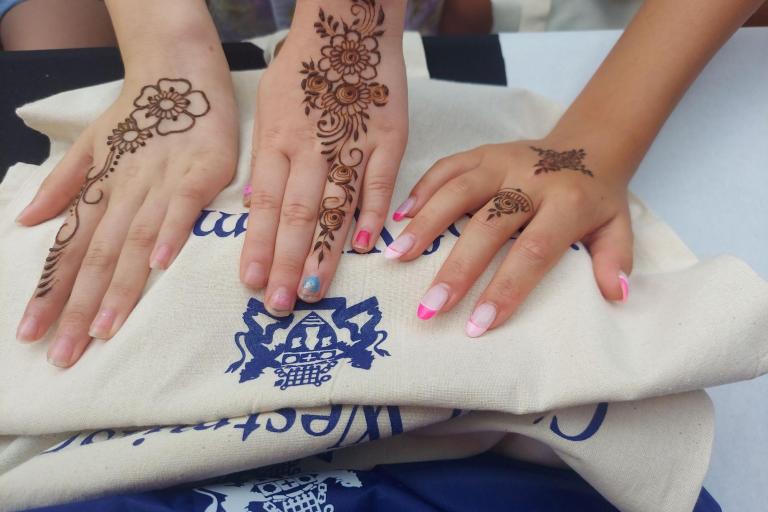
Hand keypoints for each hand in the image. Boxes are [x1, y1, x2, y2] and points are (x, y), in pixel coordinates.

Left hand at [15, 68, 237, 365]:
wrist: (179, 71)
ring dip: (118, 287)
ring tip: (102, 331)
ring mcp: (160, 182)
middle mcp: (123, 191)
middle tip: (62, 354)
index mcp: (99, 189)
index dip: (49, 291)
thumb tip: (25, 222)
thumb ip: (62, 184)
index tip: (30, 333)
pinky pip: (181, 207)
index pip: (68, 248)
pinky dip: (170, 234)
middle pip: (96, 256)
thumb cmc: (139, 115)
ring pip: (133, 240)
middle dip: (76, 307)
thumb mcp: (92, 146)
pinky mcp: (199, 172)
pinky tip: (159, 266)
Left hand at [241, 0, 407, 315]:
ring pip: (335, 204)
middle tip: (277, 304)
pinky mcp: (388, 136)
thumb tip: (256, 203)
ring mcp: (352, 142)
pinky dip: (373, 213)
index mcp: (278, 141)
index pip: (265, 203)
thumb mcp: (270, 106)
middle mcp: (311, 147)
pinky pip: (380, 180)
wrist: (347, 24)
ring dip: (323, 251)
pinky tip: (366, 247)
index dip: (258, 246)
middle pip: (297, 213)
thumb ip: (265, 157)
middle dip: (285, 262)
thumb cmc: (304, 69)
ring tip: (313, 291)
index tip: (250, 283)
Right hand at [385, 140, 633, 336]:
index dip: (505, 288)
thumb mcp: (617, 228)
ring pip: (459, 190)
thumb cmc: (597, 198)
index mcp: (568, 203)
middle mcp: (532, 179)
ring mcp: (503, 161)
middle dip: (457, 268)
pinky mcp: (482, 152)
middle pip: (488, 225)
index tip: (478, 324)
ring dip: (426, 224)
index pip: (532, 250)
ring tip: (396, 257)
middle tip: (430, 307)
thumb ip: (614, 259)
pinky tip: (399, 218)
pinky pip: (447, 166)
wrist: (588, 144)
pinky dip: (421, 190)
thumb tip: (613, 296)